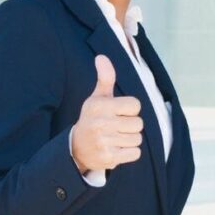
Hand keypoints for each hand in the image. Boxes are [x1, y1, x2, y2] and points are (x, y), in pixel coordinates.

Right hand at [71, 55, 143, 172]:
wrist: (76, 148)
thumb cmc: (92, 118)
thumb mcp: (97, 97)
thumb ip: (105, 78)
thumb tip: (101, 57)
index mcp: (100, 105)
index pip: (135, 105)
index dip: (130, 109)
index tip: (118, 112)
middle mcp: (101, 123)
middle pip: (138, 123)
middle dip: (131, 125)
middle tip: (117, 127)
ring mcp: (105, 141)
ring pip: (137, 138)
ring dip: (130, 139)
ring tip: (115, 138)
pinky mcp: (109, 158)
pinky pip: (135, 153)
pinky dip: (129, 153)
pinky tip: (117, 149)